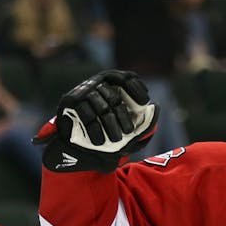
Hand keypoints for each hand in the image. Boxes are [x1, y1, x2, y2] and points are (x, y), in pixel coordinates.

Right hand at [37, 70, 157, 172]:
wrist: (75, 148)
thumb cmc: (107, 137)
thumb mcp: (128, 134)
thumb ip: (144, 123)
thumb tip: (156, 108)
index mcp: (111, 84)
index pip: (126, 78)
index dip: (136, 88)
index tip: (145, 102)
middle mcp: (96, 83)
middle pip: (115, 98)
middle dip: (123, 116)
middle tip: (129, 132)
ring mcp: (82, 91)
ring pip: (102, 108)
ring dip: (110, 125)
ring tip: (116, 139)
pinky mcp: (69, 101)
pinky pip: (86, 115)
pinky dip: (94, 130)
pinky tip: (99, 141)